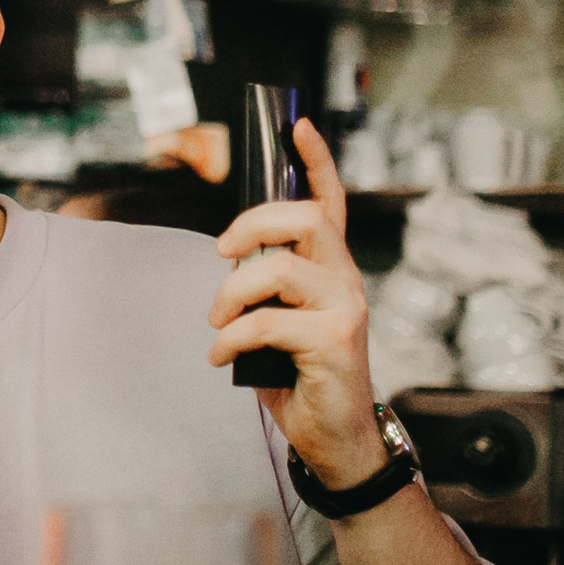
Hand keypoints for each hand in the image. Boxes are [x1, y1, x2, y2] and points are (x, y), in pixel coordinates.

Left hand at [207, 119, 382, 488]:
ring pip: (278, 269)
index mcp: (332, 270)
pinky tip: (220, 358)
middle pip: (303, 219)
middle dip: (252, 225)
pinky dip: (230, 339)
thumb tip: (232, 256)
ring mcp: (346, 308)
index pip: (329, 203)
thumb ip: (264, 285)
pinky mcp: (335, 340)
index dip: (316, 161)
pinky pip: (265, 321)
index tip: (297, 125)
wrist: (333, 439)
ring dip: (231, 295)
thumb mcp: (277, 321)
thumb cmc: (300, 377)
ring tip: (217, 324)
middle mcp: (346, 280)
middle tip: (222, 253)